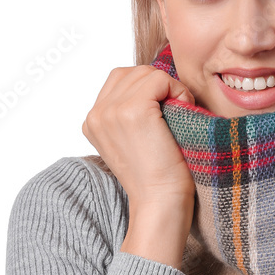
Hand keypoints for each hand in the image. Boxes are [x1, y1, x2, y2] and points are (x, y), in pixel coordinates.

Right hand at [82, 65, 196, 208]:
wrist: (161, 202)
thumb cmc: (158, 176)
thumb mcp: (133, 141)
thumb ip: (129, 113)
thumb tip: (153, 84)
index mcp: (92, 121)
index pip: (121, 80)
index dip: (149, 91)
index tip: (162, 118)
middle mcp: (96, 114)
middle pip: (134, 72)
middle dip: (159, 87)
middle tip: (175, 115)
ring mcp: (111, 111)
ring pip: (147, 73)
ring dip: (170, 89)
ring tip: (177, 116)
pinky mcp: (132, 111)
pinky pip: (159, 79)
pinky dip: (178, 91)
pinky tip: (182, 113)